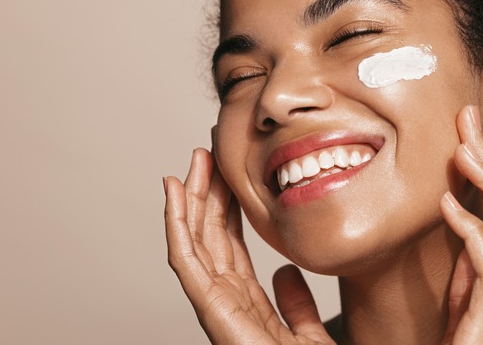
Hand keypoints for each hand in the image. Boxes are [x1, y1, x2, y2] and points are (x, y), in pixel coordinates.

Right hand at [164, 149, 334, 344]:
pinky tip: (176, 191)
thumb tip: (285, 272)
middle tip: (207, 155)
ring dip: (191, 198)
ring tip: (193, 162)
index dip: (225, 210)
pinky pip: (186, 260)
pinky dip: (177, 223)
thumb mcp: (306, 332)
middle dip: (206, 195)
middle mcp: (225, 301)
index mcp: (245, 303)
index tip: (228, 176)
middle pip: (209, 238)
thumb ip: (295, 303)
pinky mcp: (211, 309)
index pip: (229, 247)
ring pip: (194, 240)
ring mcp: (214, 305)